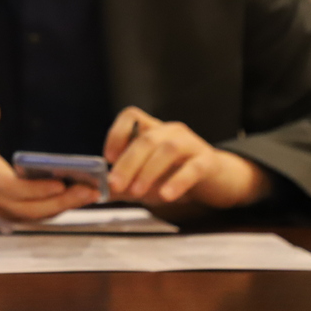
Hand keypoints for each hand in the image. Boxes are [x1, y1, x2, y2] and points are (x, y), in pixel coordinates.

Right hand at [0, 102, 98, 219]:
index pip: (12, 189)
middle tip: (90, 191)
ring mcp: (2, 206)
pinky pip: (35, 214)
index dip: (36, 189)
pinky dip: (56, 208)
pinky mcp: (11, 208)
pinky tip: (76, 198)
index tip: (60, 183)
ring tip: (90, 195)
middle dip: (61, 202)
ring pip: (35, 215)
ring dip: (63, 208)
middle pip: (29, 208)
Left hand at [104, 107, 270, 209]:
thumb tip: (91, 193)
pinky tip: (166, 195)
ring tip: (138, 193)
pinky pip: (193, 167)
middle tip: (115, 185)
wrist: (219, 181)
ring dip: (148, 171)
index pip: (131, 115)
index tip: (107, 157)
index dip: (116, 132)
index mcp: (153, 129)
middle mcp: (171, 131)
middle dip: (127, 162)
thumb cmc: (176, 177)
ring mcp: (191, 144)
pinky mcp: (208, 161)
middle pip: (145, 138)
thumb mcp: (146, 179)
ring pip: (166, 149)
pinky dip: (177, 181)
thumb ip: (122, 184)